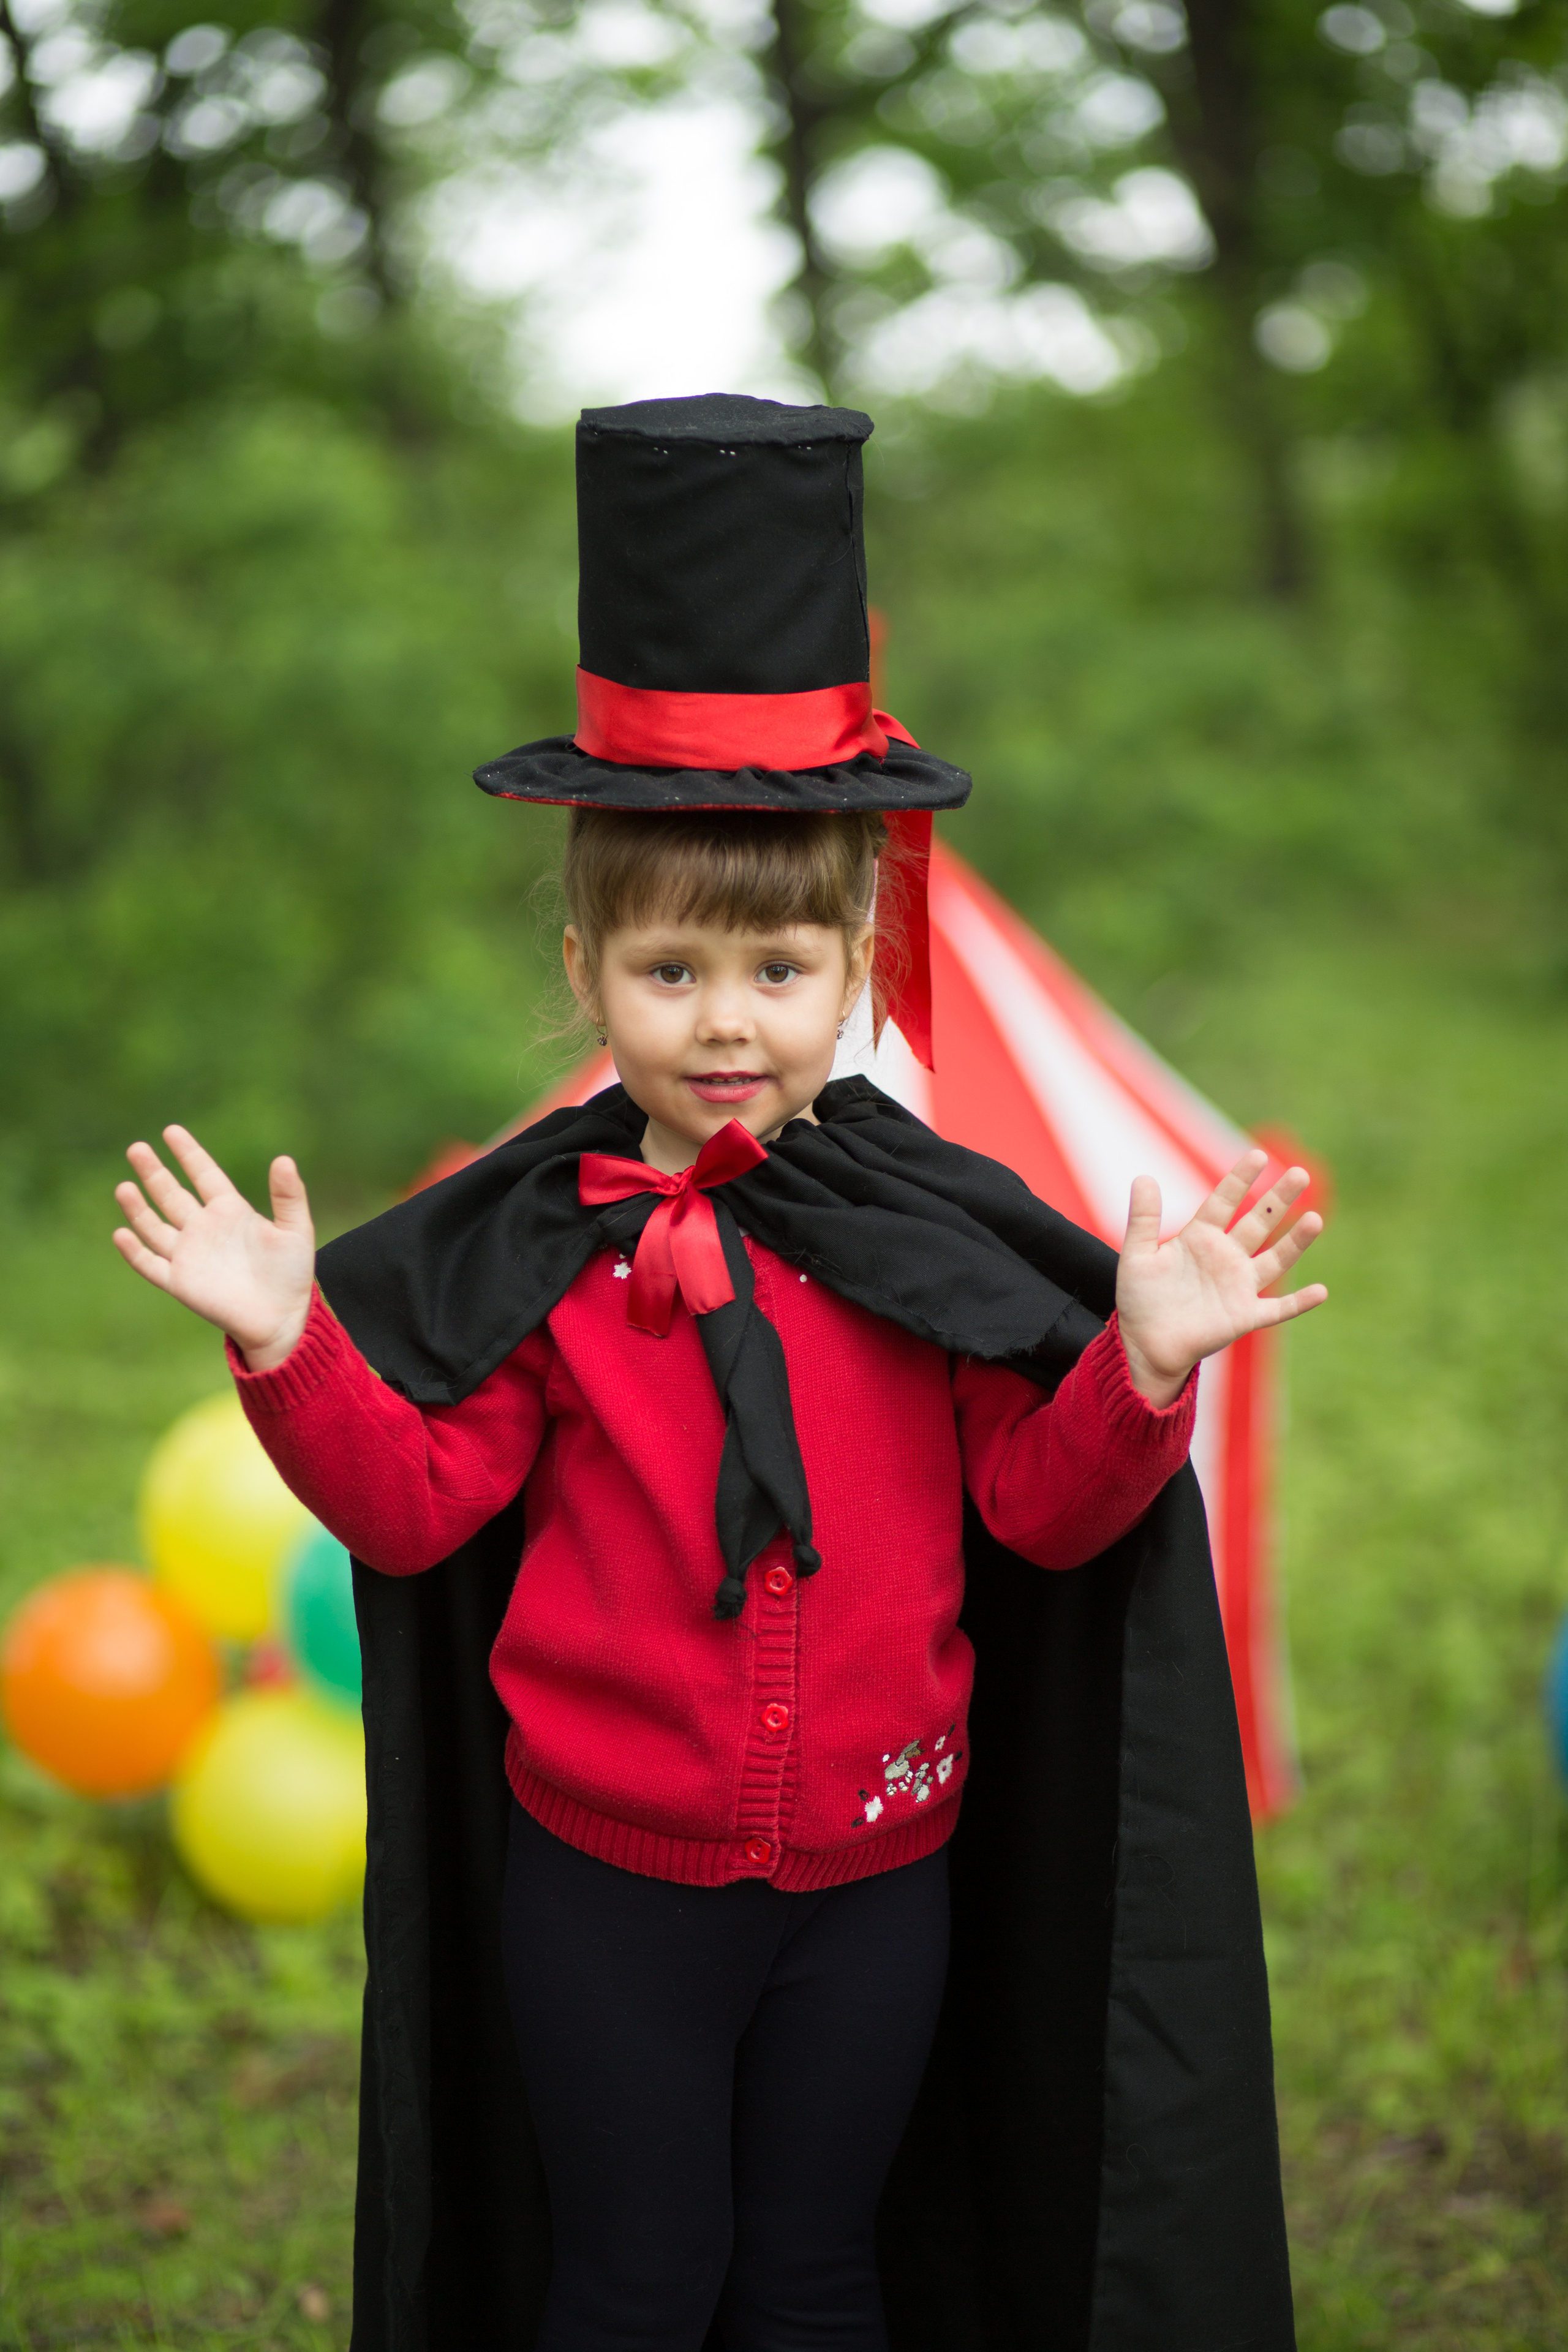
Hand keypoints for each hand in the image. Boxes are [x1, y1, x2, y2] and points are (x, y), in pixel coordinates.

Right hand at [112, 1126, 314, 1371]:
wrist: (282, 1318)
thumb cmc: (290, 1274)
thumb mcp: (296, 1230)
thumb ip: (289, 1196)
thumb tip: (284, 1159)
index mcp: (230, 1211)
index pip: (204, 1175)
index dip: (188, 1153)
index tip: (171, 1130)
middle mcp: (204, 1228)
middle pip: (172, 1194)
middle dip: (154, 1172)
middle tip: (136, 1148)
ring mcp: (189, 1255)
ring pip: (155, 1226)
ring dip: (138, 1208)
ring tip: (124, 1186)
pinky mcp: (180, 1282)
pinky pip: (151, 1264)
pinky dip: (135, 1251)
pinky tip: (122, 1233)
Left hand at [1116, 1150, 1326, 1406]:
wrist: (1144, 1344)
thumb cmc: (1141, 1299)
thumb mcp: (1137, 1256)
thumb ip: (1143, 1219)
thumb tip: (1143, 1177)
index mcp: (1201, 1237)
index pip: (1224, 1201)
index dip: (1240, 1179)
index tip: (1257, 1154)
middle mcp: (1226, 1257)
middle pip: (1259, 1222)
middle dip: (1278, 1199)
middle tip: (1300, 1173)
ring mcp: (1239, 1286)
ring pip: (1275, 1259)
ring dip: (1296, 1242)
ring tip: (1315, 1219)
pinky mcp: (1245, 1316)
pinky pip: (1277, 1309)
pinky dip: (1298, 1302)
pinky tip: (1321, 1291)